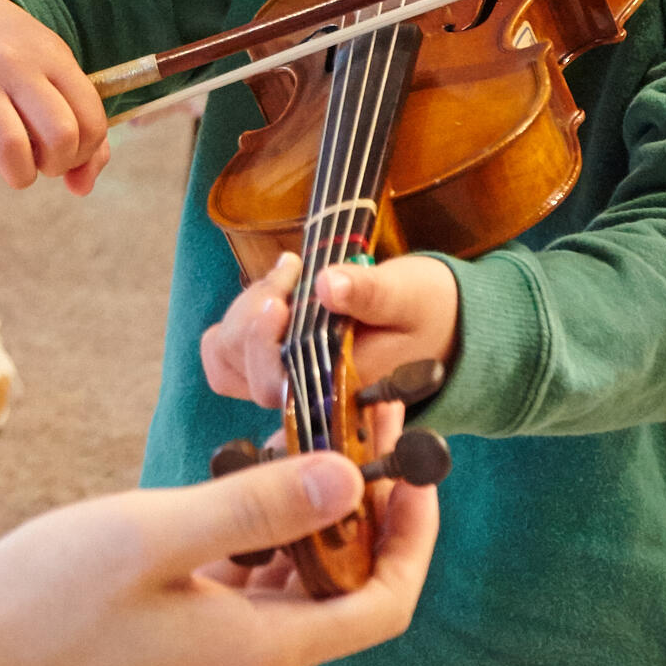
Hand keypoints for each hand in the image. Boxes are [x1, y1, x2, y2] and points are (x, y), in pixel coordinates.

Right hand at [0, 0, 110, 191]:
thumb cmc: (13, 54)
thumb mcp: (54, 70)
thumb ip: (81, 127)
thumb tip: (81, 187)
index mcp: (53, 58)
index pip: (90, 121)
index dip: (85, 153)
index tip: (68, 153)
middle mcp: (15, 65)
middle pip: (58, 135)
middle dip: (56, 166)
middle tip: (41, 163)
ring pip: (9, 146)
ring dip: (19, 176)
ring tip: (12, 171)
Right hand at [0, 452, 437, 665]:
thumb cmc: (45, 603)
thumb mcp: (152, 535)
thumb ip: (256, 505)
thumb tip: (351, 476)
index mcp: (262, 651)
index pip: (383, 601)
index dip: (412, 532)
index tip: (412, 460)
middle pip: (346, 589)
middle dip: (363, 506)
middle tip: (355, 415)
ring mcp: (219, 665)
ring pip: (298, 585)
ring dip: (309, 515)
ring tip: (302, 429)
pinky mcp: (185, 652)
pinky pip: (251, 592)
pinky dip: (262, 537)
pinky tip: (240, 476)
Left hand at [201, 250, 460, 408]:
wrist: (437, 321)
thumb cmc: (425, 311)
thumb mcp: (408, 295)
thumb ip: (370, 294)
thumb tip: (327, 286)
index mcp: (336, 391)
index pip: (274, 387)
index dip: (261, 344)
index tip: (276, 298)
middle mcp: (305, 395)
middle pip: (242, 370)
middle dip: (256, 311)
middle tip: (292, 271)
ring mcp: (285, 379)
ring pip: (228, 358)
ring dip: (247, 308)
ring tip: (289, 274)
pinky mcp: (274, 359)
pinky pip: (228, 349)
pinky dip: (243, 311)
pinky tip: (278, 284)